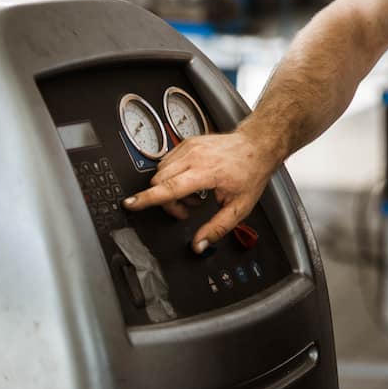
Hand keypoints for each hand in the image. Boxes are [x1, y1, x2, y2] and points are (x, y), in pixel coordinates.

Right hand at [122, 127, 278, 253]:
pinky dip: (172, 175)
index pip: (169, 186)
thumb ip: (217, 228)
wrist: (257, 145)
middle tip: (189, 208)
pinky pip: (167, 162)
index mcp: (207, 172)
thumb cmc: (251, 172)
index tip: (130, 204)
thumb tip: (199, 245)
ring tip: (194, 194)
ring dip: (169, 188)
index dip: (147, 198)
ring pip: (160, 171)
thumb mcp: (240, 207)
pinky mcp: (187, 143)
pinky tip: (191, 182)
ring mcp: (189, 147)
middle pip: (159, 181)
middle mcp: (194, 156)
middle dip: (166, 201)